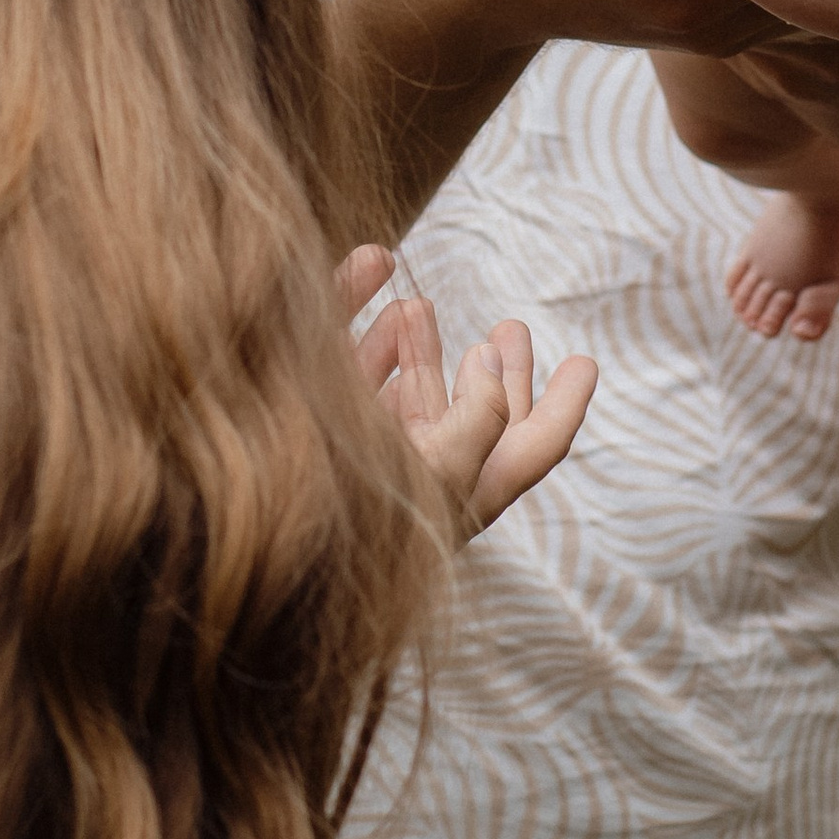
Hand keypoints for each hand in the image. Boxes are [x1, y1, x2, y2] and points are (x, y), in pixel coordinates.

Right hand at [336, 246, 596, 532]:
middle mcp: (420, 477)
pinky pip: (349, 386)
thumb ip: (481, 415)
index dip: (563, 405)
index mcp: (462, 495)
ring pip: (405, 401)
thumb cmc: (364, 523)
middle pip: (475, 420)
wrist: (253, 537)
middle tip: (513, 327)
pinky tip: (378, 301)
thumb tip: (492, 357)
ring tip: (418, 305)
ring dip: (420, 350)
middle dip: (495, 372)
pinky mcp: (319, 434)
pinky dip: (366, 344)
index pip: (531, 446)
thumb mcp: (442, 472)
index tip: (585, 360)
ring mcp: (368, 457)